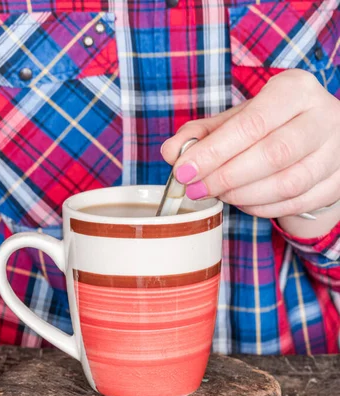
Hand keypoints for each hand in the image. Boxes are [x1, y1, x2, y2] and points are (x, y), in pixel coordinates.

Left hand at [162, 70, 339, 220]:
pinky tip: (242, 202)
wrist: (317, 136)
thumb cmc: (271, 125)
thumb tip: (170, 152)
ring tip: (218, 194)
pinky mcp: (338, 182)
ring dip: (243, 195)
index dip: (214, 152)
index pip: (252, 124)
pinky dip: (263, 207)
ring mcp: (336, 152)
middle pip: (272, 155)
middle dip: (225, 177)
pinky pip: (297, 203)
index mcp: (295, 90)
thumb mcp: (237, 120)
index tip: (183, 171)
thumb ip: (202, 134)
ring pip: (288, 183)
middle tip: (195, 189)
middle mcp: (323, 116)